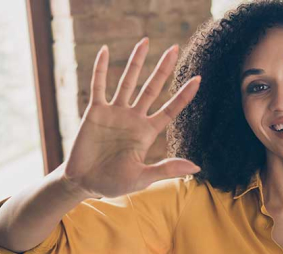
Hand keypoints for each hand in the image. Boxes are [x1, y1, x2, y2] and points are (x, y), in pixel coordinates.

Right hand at [63, 38, 201, 198]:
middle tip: (175, 48)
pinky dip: (101, 69)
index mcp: (147, 132)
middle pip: (152, 88)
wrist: (84, 182)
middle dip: (163, 69)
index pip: (170, 109)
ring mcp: (114, 112)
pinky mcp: (95, 111)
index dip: (183, 95)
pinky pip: (99, 86)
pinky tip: (105, 51)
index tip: (198, 80)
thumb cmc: (114, 183)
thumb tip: (196, 167)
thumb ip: (166, 169)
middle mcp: (133, 118)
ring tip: (145, 41)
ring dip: (136, 62)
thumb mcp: (142, 177)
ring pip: (128, 82)